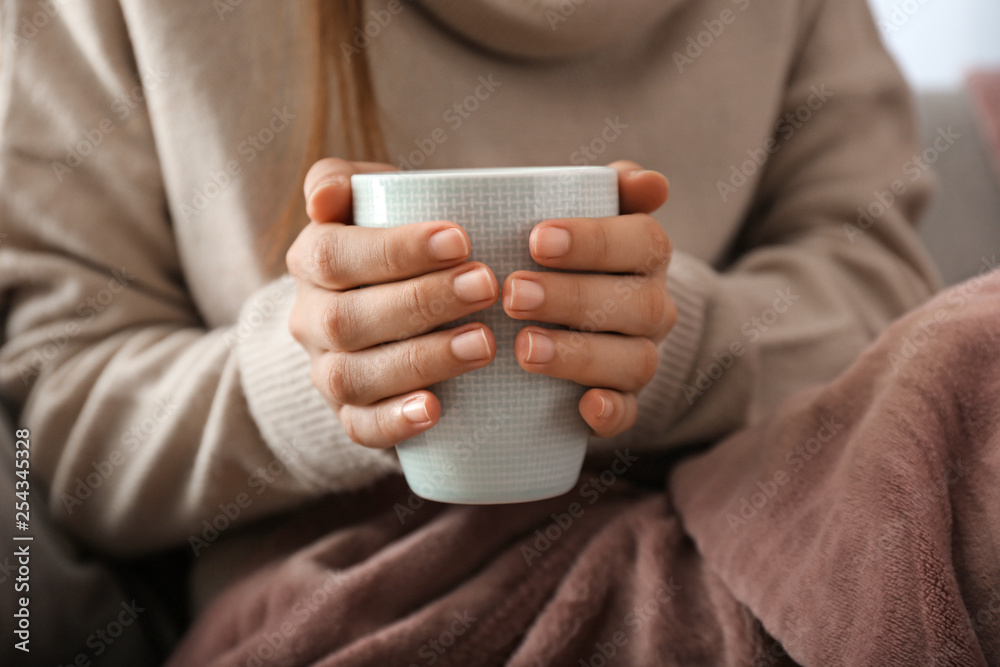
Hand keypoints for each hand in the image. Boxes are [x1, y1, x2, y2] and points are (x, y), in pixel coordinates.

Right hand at [286, 159, 498, 447]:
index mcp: (311, 261)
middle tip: (486, 285)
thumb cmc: (394, 243)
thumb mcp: (370, 200)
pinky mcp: (350, 414)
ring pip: (355, 375)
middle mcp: (310, 319)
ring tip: (484, 343)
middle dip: (421, 302)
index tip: (461, 239)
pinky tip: (435, 409)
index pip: (336, 255)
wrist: (385, 309)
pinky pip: (360, 427)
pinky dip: (396, 421)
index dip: (396, 250)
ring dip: (422, 359)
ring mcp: (326, 372)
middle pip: (349, 318)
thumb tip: (321, 200)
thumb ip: (344, 180)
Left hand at [502, 161, 674, 437]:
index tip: (535, 240)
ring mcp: (640, 356)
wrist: (563, 316)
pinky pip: (630, 414)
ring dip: (581, 355)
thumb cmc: (559, 254)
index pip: (641, 241)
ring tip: (525, 349)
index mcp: (645, 254)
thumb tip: (650, 183)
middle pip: (636, 303)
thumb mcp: (575, 213)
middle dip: (573, 298)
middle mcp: (652, 306)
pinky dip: (611, 412)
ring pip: (634, 360)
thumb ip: (603, 188)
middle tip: (513, 294)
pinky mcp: (623, 401)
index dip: (594, 240)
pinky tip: (585, 407)